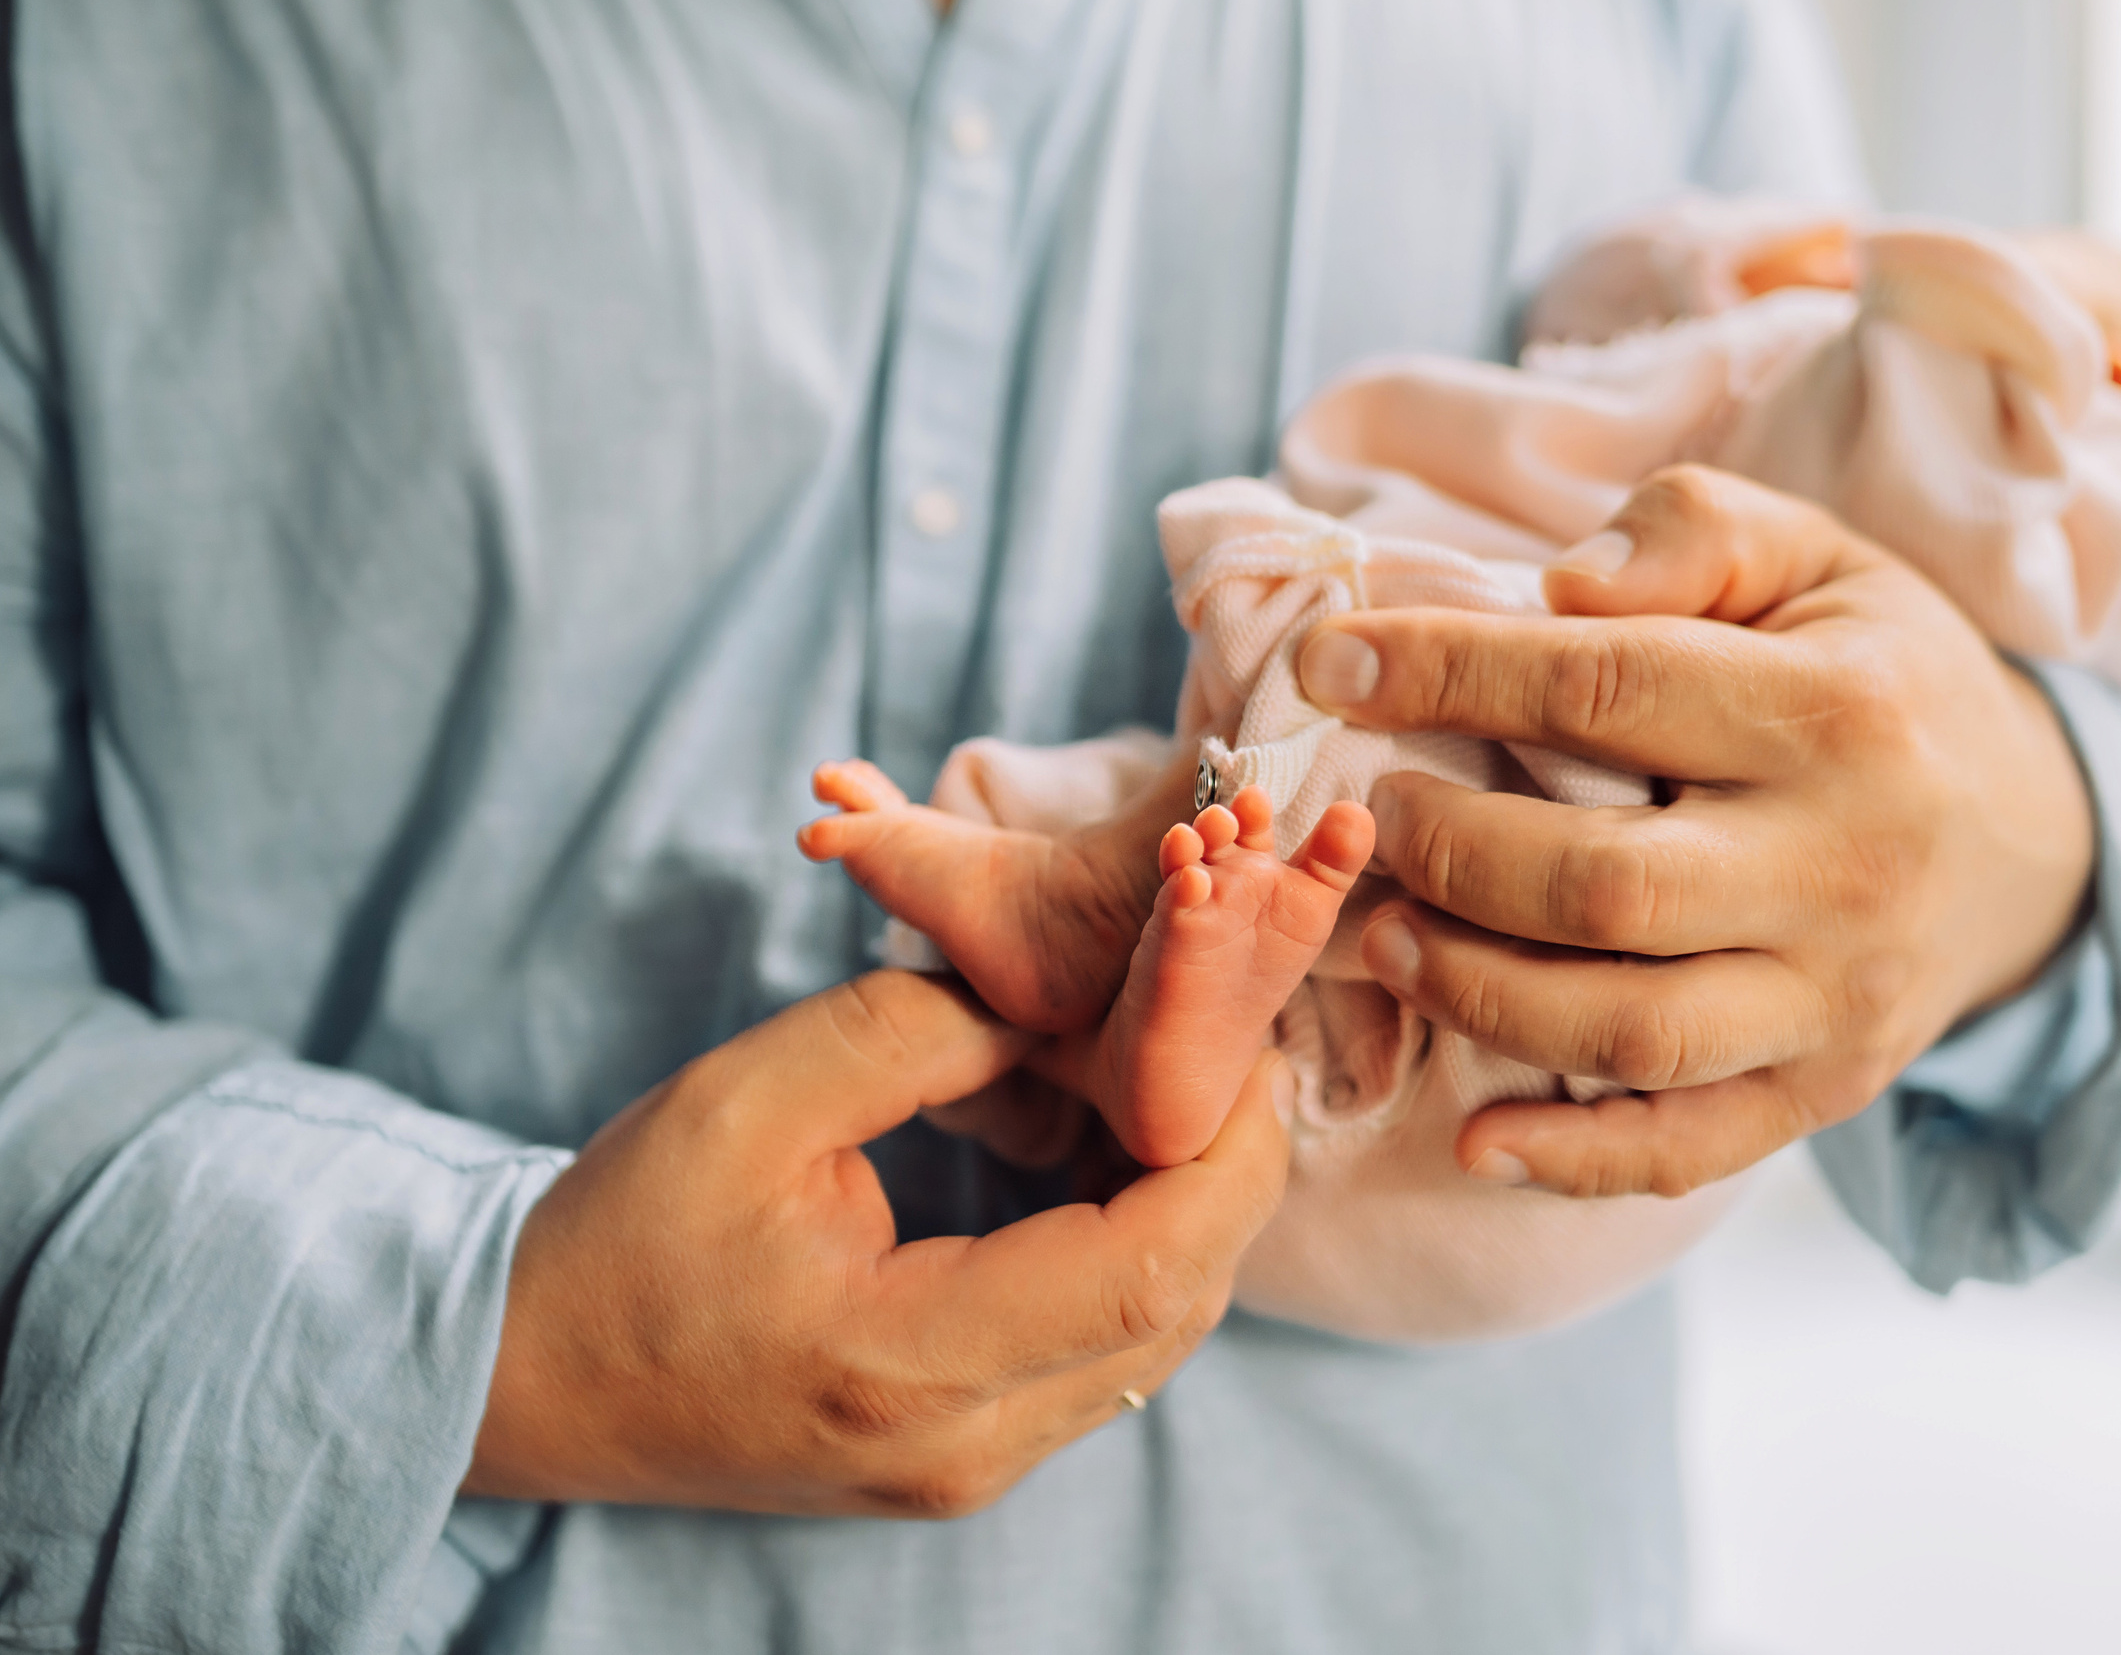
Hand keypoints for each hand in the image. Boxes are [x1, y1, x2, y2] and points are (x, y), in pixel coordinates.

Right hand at [461, 972, 1287, 1516]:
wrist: (532, 1380)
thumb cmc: (625, 1238)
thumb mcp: (752, 1095)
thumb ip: (920, 1029)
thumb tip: (1062, 1003)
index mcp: (909, 1361)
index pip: (1151, 1267)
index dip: (1227, 1147)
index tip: (1235, 1040)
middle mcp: (964, 1446)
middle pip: (1179, 1305)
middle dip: (1222, 1164)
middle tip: (1210, 1043)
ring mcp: (971, 1469)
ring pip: (1155, 1336)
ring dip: (1180, 1206)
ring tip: (1151, 1086)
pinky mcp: (966, 1457)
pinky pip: (1101, 1354)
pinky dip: (1127, 1249)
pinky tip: (1098, 1157)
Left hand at [1294, 467, 2093, 1198]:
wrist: (2033, 833)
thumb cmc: (1881, 674)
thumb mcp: (1815, 557)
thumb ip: (1688, 534)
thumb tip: (1555, 588)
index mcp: (1839, 712)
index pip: (1606, 692)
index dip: (1448, 676)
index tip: (1331, 664)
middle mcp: (1845, 866)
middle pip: (1602, 885)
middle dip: (1452, 854)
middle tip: (1375, 819)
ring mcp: (1837, 997)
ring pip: (1629, 1030)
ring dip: (1478, 997)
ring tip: (1390, 941)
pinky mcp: (1825, 1090)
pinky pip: (1688, 1150)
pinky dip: (1572, 1160)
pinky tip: (1475, 1141)